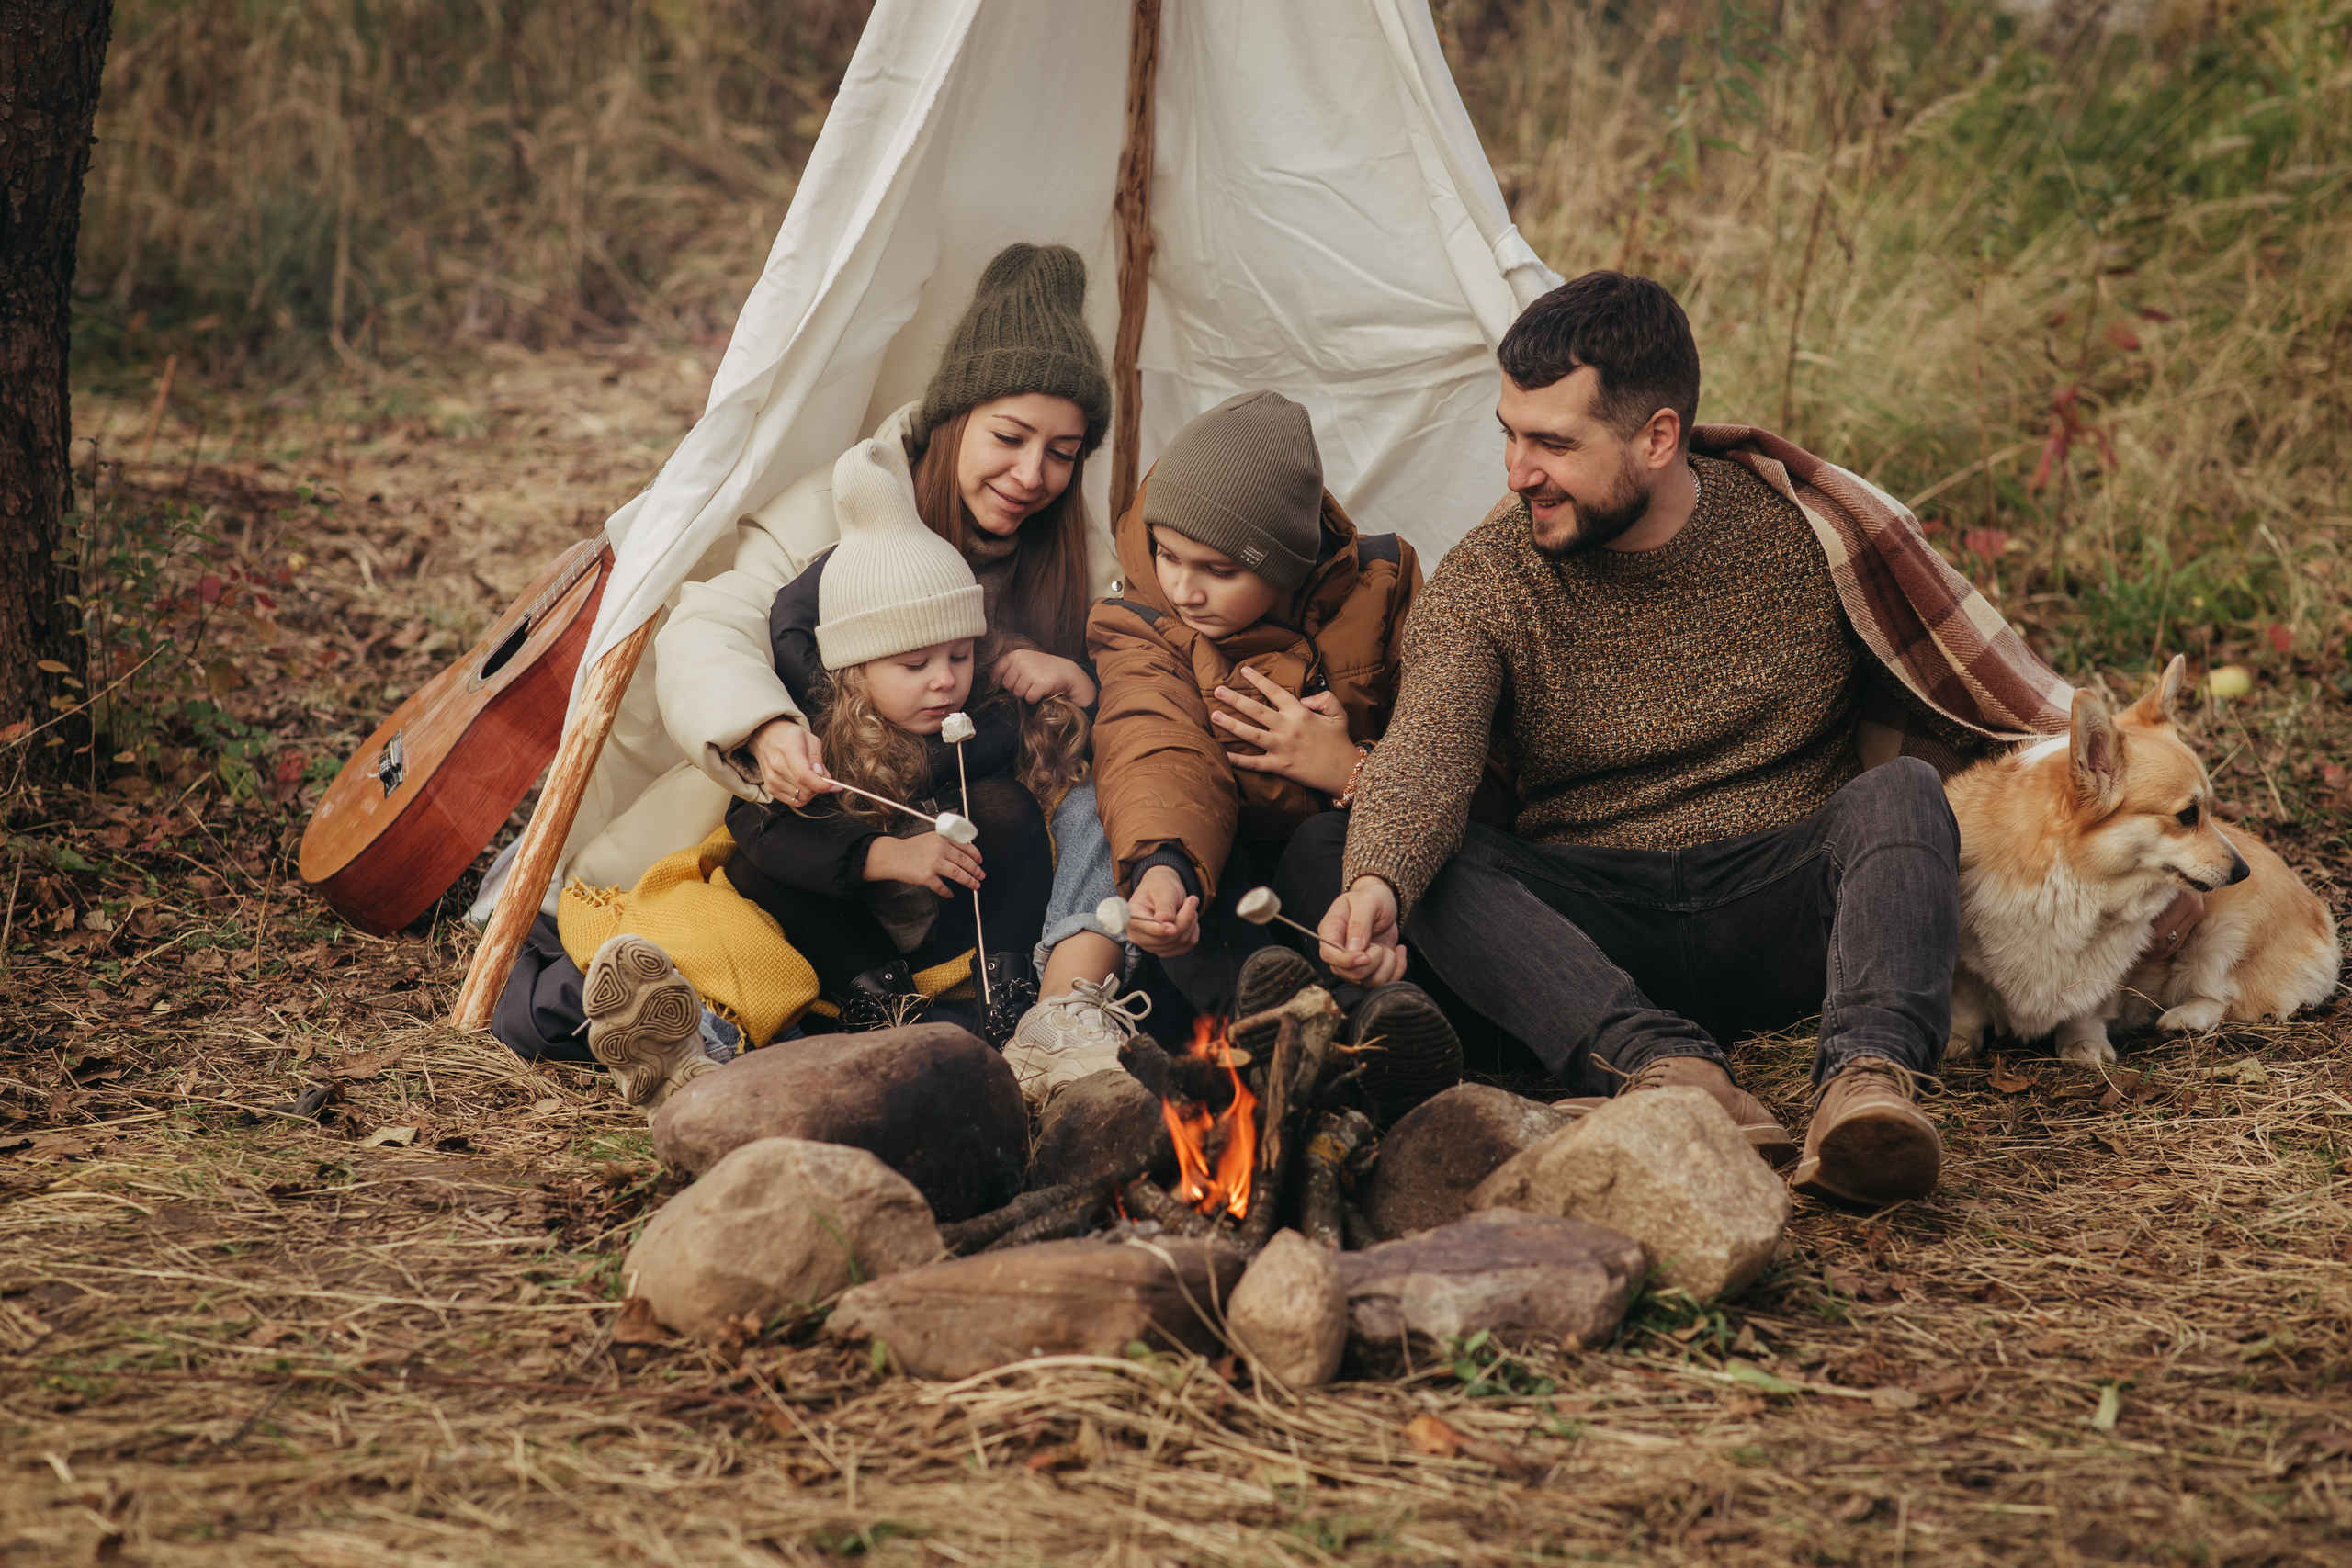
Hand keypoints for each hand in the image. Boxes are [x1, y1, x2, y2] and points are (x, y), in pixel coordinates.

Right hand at [749, 717, 834, 804]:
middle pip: (806, 789)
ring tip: (810, 777)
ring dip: (811, 791)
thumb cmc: (790, 735)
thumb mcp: (810, 738)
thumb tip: (823, 777)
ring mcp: (772, 779)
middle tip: (820, 774)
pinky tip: (802, 784)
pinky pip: (794, 801)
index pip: (805, 776)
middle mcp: (777, 767)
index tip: (836, 786)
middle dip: (819, 786)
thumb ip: (817, 758)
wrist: (765, 736)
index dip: (823, 785)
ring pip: (802, 798)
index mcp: (788, 750)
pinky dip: (802, 796)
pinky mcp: (771, 788)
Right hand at [863, 832, 983, 897]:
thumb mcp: (931, 839)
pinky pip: (942, 887)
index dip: (976, 855)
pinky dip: (948, 892)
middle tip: (981, 877)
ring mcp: (933, 863)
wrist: (893, 856)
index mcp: (942, 838)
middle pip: (965, 861)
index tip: (981, 862)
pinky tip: (951, 893)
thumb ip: (946, 843)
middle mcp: (940, 849)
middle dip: (976, 871)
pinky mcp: (926, 877)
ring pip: (958, 874)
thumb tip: (966, 854)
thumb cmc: (912, 848)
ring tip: (975, 886)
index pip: (966, 847)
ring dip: (969, 882)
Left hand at [992, 648, 1096, 707]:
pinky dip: (1035, 698)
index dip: (1002, 679)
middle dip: (1016, 687)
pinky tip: (1043, 690)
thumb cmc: (1043, 669)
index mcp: (1016, 654)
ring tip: (1037, 684)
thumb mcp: (1025, 661)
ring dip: (1027, 693)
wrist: (1067, 672)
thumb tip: (990, 682)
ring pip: (1018, 693)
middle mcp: (1022, 661)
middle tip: (1030, 682)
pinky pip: (1029, 698)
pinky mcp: (1040, 684)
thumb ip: (1009, 667)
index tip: (1012, 681)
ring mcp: (1031, 672)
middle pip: (1007, 685)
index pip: (997, 670)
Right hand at [1126, 863, 1200, 956]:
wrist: (1163, 892)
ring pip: (1180, 941)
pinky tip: (1188, 918)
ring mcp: (1151, 946)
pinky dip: (1193, 930)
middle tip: (1191, 899)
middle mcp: (1138, 936)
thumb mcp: (1163, 889)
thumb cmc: (1160, 887)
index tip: (1172, 928)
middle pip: (1166, 938)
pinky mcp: (1165, 950)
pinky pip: (1188, 944)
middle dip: (1185, 918)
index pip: (1143, 928)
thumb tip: (1164, 920)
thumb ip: (1164, 905)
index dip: (1158, 929)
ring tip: (1187, 905)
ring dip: (1191, 922)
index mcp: (1132, 917)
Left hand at [1213, 664, 1357, 793]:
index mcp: (1300, 713)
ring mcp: (1282, 748)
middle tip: (1217, 690)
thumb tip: (1304, 698)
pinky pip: (1254, 762)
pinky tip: (1222, 753)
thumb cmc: (1340, 741)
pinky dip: (1237, 759)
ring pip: (1251, 734)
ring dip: (1231, 724)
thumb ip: (1323, 698)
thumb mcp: (1338, 713)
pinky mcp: (1279, 766)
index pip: (1275, 692)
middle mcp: (1288, 728)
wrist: (1345, 771)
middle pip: (1256, 710)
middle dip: (1235, 699)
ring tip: (1215, 715)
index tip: (1244, 670)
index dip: (1258, 680)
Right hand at [1319, 875, 1406, 986]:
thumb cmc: (1372, 898)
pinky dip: (1397, 969)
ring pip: (1368, 982)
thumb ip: (1359, 923)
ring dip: (1386, 965)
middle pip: (1350, 974)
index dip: (1346, 961)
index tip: (1365, 956)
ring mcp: (1353, 964)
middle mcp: (1338, 952)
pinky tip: (1397, 952)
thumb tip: (1354, 948)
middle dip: (1373, 961)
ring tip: (1387, 947)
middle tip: (1378, 943)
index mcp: (1330, 931)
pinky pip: (1383, 982)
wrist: (1383, 903)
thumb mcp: (1367, 902)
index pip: (1328, 955)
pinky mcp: (1370, 970)